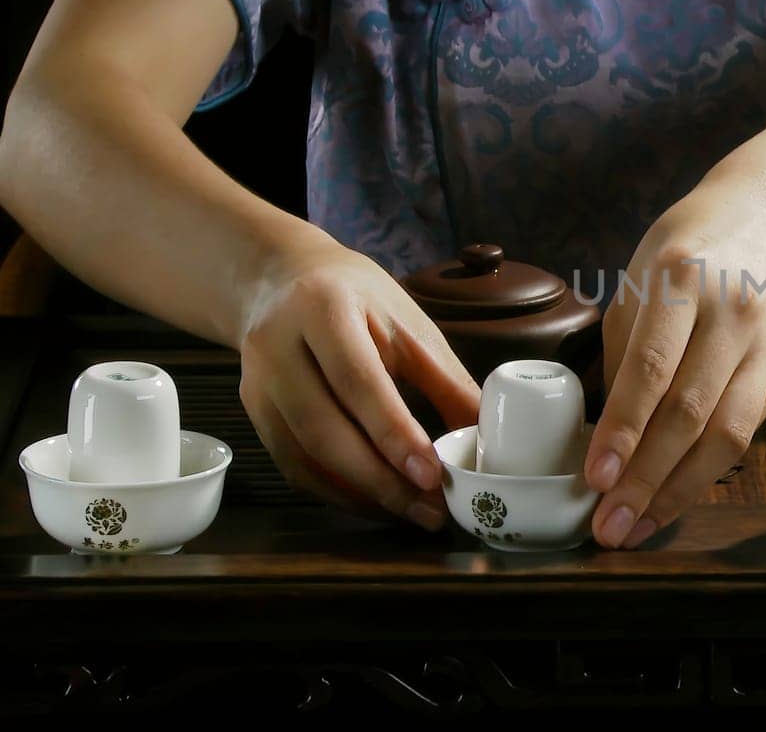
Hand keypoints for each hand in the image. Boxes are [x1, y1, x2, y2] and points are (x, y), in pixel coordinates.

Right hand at [237, 235, 479, 528]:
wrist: (282, 279)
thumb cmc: (357, 299)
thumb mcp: (407, 323)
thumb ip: (446, 379)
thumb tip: (485, 436)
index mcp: (323, 309)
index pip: (357, 381)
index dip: (394, 433)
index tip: (431, 475)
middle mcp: (277, 347)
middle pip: (323, 429)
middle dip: (380, 480)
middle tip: (430, 509)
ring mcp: (257, 384)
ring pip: (304, 456)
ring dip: (360, 495)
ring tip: (412, 512)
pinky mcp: (254, 413)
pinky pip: (292, 466)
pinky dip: (335, 493)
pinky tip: (375, 503)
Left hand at [586, 177, 765, 547]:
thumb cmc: (693, 245)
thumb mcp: (641, 278)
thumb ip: (624, 354)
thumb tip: (604, 434)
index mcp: (683, 281)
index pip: (652, 369)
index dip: (623, 429)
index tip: (594, 477)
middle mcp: (732, 314)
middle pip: (690, 413)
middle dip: (645, 479)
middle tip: (608, 525)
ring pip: (726, 436)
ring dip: (678, 491)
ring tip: (637, 527)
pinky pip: (745, 433)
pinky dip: (707, 472)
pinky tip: (673, 496)